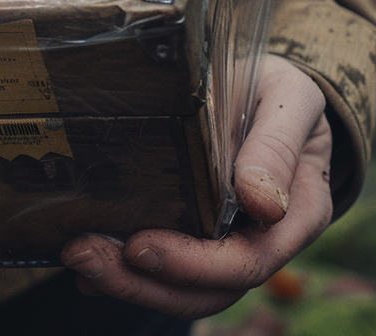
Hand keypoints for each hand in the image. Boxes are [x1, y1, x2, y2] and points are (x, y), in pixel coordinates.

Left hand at [60, 55, 332, 318]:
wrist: (264, 85)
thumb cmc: (278, 91)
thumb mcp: (288, 101)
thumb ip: (277, 146)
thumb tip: (262, 202)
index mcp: (297, 213)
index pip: (250, 260)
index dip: (195, 264)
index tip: (141, 245)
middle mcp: (265, 241)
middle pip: (212, 289)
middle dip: (145, 282)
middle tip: (84, 255)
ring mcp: (229, 243)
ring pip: (184, 290)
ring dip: (127, 282)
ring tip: (78, 257)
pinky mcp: (195, 235)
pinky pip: (165, 272)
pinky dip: (124, 274)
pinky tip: (86, 264)